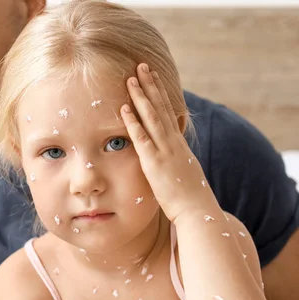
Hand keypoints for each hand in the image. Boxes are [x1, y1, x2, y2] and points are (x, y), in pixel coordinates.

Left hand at [120, 63, 219, 221]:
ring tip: (131, 78)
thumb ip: (173, 161)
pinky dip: (133, 122)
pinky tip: (125, 108)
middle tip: (141, 65)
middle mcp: (173, 143)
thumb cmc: (189, 197)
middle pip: (161, 108)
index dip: (160, 94)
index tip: (153, 77)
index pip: (168, 112)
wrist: (198, 211)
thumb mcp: (182, 173)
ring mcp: (165, 151)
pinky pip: (142, 139)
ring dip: (141, 97)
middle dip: (150, 85)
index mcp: (178, 144)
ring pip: (152, 118)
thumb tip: (169, 158)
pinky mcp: (155, 163)